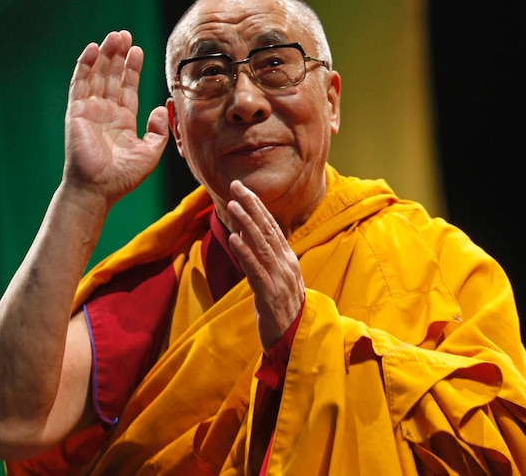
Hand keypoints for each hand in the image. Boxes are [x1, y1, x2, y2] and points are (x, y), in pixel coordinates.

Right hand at [64, 30, 168, 204]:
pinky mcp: (77, 111)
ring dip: (106, 55)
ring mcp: (90, 110)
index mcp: (122, 121)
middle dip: (119, 56)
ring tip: (115, 36)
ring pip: (98, 75)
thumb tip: (160, 107)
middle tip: (125, 35)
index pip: (128, 89)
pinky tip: (94, 49)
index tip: (139, 51)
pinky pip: (80, 83)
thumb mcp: (150, 153)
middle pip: (112, 77)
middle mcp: (106, 113)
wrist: (98, 189)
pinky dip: (85, 65)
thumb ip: (159, 130)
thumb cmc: (122, 177)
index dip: (132, 69)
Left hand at [226, 180, 304, 352]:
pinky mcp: (269, 294)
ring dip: (246, 223)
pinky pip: (256, 270)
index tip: (242, 188)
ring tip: (232, 205)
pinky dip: (245, 252)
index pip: (272, 227)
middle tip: (236, 185)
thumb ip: (266, 260)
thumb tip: (249, 239)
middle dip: (251, 205)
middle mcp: (286, 264)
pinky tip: (234, 238)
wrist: (293, 341)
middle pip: (267, 230)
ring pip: (261, 245)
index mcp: (287, 260)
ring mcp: (279, 278)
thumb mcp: (275, 280)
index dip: (257, 206)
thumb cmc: (282, 311)